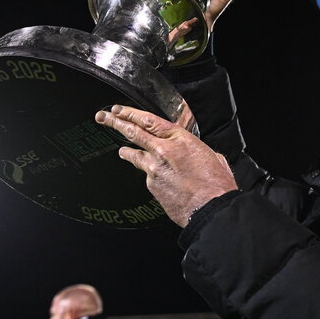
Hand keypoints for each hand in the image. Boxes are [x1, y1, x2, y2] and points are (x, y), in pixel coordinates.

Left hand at [95, 105, 237, 226]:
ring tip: (120, 150)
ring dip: (125, 150)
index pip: (148, 120)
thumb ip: (196, 151)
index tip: (119, 110)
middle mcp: (163, 150)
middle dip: (115, 122)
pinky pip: (146, 176)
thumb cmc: (216, 185)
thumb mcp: (212, 157)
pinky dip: (148, 175)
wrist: (211, 208)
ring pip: (133, 155)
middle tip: (104, 117)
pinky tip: (151, 178)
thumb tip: (193, 154)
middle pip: (133, 132)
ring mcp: (154, 168)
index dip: (130, 113)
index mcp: (180, 139)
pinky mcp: (151, 185)